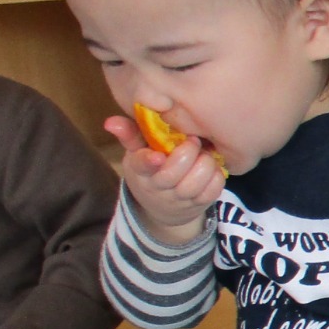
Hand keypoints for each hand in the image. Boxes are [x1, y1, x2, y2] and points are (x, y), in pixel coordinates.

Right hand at [104, 113, 223, 243]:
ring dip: (205, 164)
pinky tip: (212, 167)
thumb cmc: (152, 169)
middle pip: (173, 173)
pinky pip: (213, 190)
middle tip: (193, 141)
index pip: (142, 166)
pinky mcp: (200, 203)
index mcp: (141, 170)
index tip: (158, 155)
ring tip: (204, 153)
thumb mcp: (137, 153)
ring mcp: (180, 198)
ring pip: (196, 182)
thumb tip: (111, 122)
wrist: (164, 206)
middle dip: (188, 153)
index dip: (150, 161)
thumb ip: (130, 135)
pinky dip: (217, 176)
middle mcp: (159, 187)